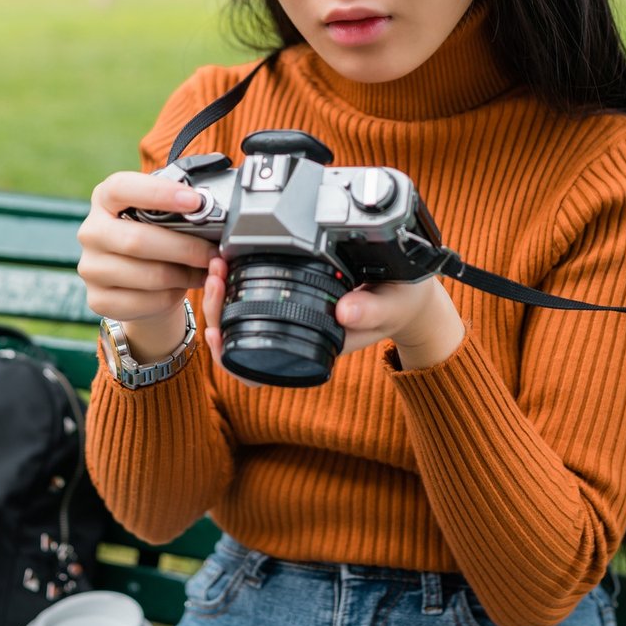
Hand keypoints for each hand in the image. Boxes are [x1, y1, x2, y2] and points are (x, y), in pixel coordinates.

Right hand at [78, 171, 217, 360]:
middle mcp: (91, 231)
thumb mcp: (160, 215)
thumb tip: (211, 210)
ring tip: (205, 270)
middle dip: (184, 247)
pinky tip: (184, 286)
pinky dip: (172, 296)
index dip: (159, 193)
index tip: (195, 201)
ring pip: (147, 275)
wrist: (136, 281)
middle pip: (137, 240)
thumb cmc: (154, 238)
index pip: (122, 188)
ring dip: (184, 274)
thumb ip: (176, 207)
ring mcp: (90, 268)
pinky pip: (145, 301)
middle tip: (213, 252)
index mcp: (104, 198)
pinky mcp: (98, 299)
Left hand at [198, 259, 465, 384]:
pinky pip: (251, 296)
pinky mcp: (290, 295)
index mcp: (313, 349)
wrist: (410, 294)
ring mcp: (289, 317)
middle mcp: (294, 337)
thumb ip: (372, 311)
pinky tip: (230, 259)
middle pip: (235, 336)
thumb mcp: (392, 305)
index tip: (216, 326)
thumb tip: (345, 314)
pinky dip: (235, 279)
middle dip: (216, 306)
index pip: (257, 367)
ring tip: (218, 262)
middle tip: (216, 272)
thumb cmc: (400, 303)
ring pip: (236, 315)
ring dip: (220, 291)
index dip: (228, 353)